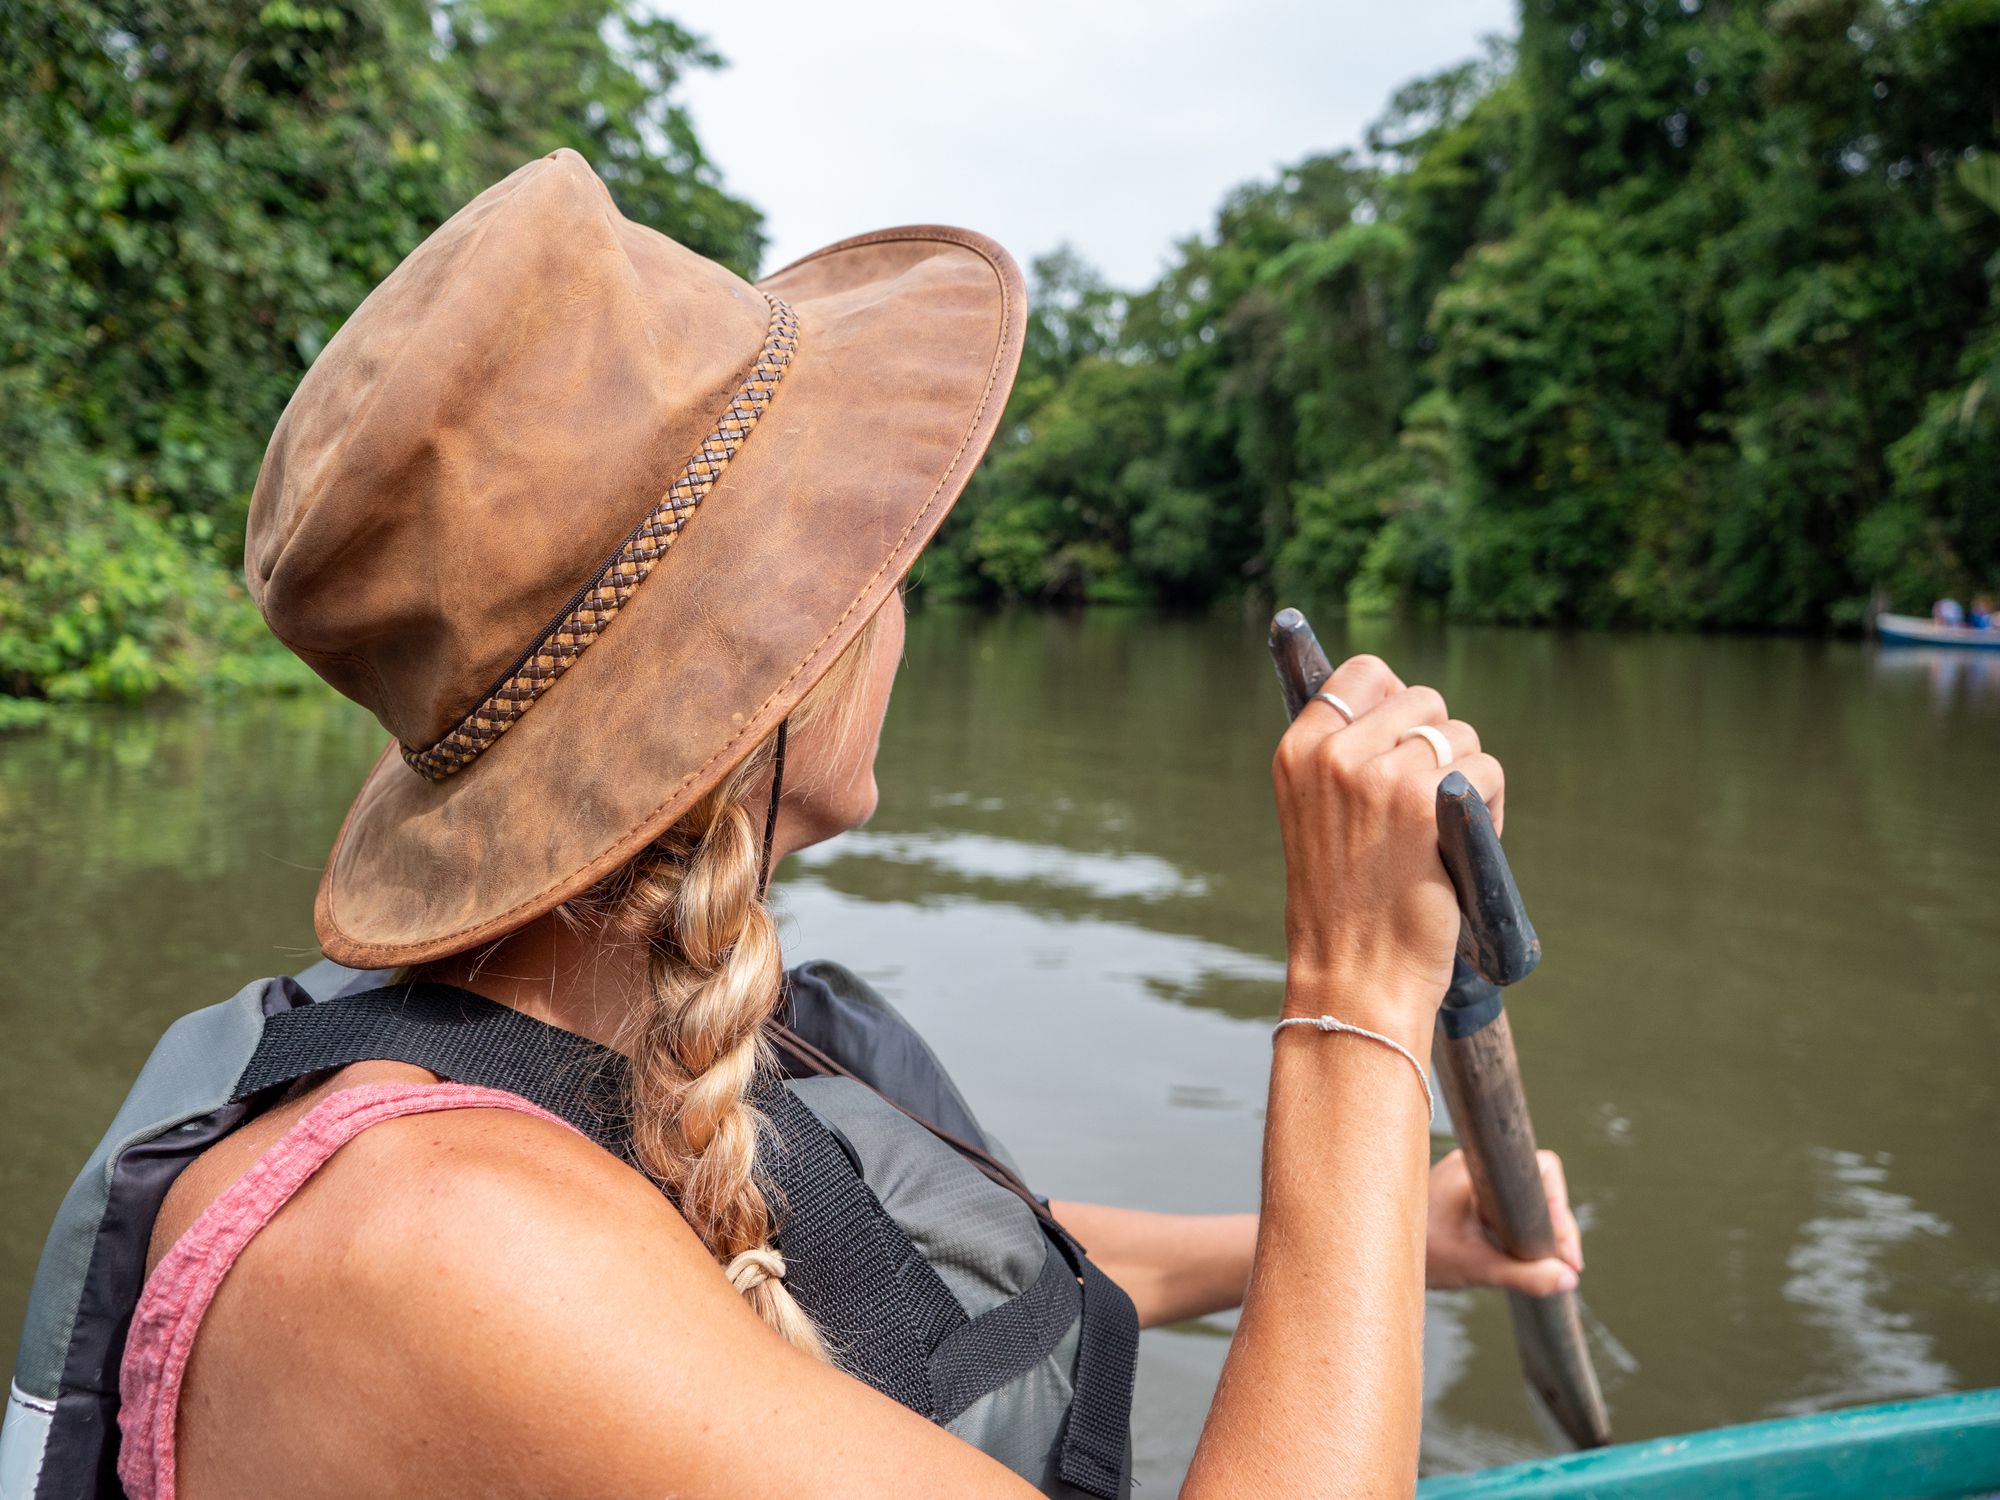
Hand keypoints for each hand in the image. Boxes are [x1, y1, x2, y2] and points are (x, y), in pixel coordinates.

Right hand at [1270, 655, 1505, 1046]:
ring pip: (1462, 736)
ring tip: (1443, 838)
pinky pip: (1486, 771)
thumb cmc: (1344, 909)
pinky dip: (1490, 810)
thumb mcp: (1317, 819)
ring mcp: (1378, 774)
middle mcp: (1332, 754)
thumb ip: (1347, 761)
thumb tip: (1410, 712)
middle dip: (1441, 746)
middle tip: (1427, 808)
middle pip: (1424, 700)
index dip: (1399, 701)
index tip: (1407, 742)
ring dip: (1469, 781)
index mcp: (1298, 752)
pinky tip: (1461, 852)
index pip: (1364, 675)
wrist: (1352, 978)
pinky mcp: (1424, 801)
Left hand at [1424, 1148, 1582, 1295]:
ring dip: (1539, 1228)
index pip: (1541, 1168)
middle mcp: (1474, 1164)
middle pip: (1537, 1184)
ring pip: (1523, 1195)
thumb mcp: (1475, 1267)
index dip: (1560, 1207)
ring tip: (1549, 1264)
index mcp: (1477, 1169)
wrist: (1374, 1253)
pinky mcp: (1463, 1192)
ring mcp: (1468, 1176)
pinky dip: (1521, 1227)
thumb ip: (1523, 1275)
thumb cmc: (1418, 1253)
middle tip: (1565, 1266)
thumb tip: (1567, 1280)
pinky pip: (1506, 1202)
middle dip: (1555, 1225)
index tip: (1565, 1252)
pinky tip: (1525, 1256)